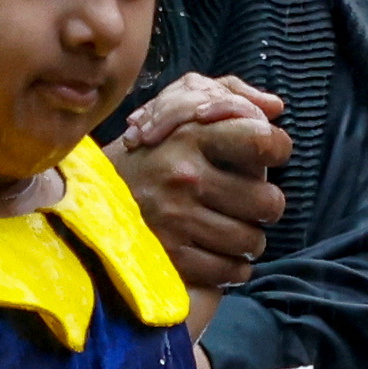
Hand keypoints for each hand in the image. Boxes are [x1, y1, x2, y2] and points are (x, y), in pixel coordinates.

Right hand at [106, 74, 292, 294]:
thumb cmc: (152, 147)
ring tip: (232, 227)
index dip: (276, 148)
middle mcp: (185, 177)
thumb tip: (275, 108)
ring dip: (249, 239)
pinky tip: (221, 252)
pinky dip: (233, 267)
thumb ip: (231, 97)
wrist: (90, 191)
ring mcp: (176, 219)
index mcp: (192, 135)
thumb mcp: (182, 106)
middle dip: (265, 205)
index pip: (262, 141)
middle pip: (268, 203)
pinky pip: (229, 271)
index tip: (269, 153)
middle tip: (250, 202)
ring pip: (252, 241)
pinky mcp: (169, 256)